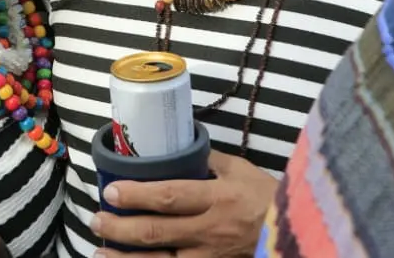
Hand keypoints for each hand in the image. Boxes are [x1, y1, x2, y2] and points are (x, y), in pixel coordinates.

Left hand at [90, 151, 274, 257]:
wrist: (297, 232)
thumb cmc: (268, 197)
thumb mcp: (241, 169)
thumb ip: (208, 159)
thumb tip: (177, 147)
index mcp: (217, 198)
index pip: (169, 197)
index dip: (137, 195)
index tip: (111, 191)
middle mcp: (210, 230)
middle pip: (157, 232)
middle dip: (120, 227)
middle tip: (96, 220)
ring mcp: (210, 257)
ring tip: (100, 252)